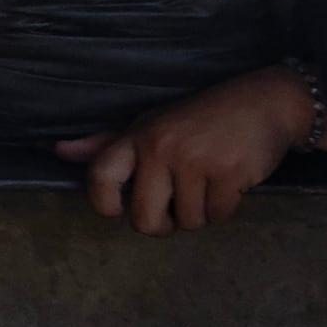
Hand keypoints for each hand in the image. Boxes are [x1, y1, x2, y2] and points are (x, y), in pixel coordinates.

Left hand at [59, 64, 315, 231]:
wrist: (265, 101)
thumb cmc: (202, 117)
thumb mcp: (153, 123)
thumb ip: (109, 144)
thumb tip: (61, 151)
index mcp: (138, 135)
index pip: (100, 175)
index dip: (103, 204)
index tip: (119, 209)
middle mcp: (161, 147)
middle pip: (144, 219)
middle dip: (162, 225)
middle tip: (175, 209)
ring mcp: (195, 160)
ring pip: (187, 222)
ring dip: (199, 214)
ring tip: (208, 185)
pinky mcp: (228, 172)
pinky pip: (217, 216)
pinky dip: (224, 210)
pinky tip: (229, 184)